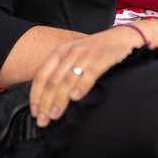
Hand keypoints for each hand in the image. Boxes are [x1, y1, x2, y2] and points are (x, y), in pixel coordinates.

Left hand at [29, 26, 143, 126]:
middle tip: (43, 120)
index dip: (36, 95)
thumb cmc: (96, 50)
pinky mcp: (102, 58)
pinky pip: (89, 73)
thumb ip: (62, 70)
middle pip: (52, 80)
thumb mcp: (74, 54)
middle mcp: (70, 51)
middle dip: (45, 103)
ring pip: (67, 79)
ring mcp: (86, 54)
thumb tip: (47, 98)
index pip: (41, 75)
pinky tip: (76, 98)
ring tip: (55, 115)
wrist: (122, 37)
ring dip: (59, 100)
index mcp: (60, 51)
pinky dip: (81, 86)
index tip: (34, 112)